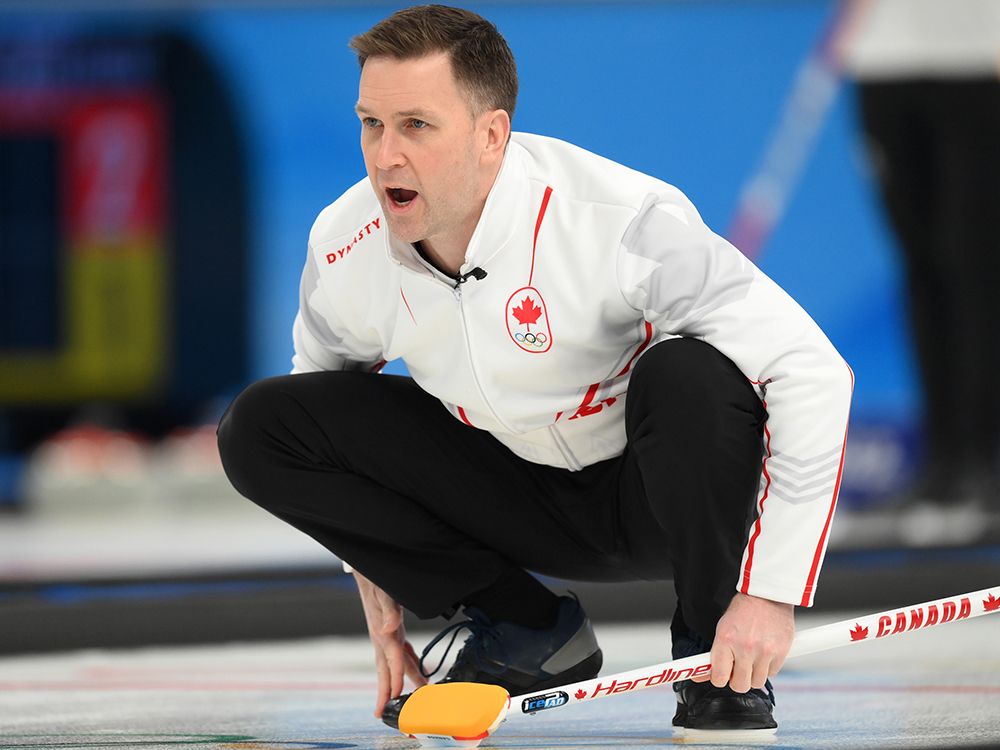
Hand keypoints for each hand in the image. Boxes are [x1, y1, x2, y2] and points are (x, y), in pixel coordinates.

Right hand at [354, 571, 427, 716]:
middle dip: (387, 692)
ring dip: (401, 680)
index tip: (397, 696)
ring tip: (412, 697)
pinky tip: (416, 669)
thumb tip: (389, 629)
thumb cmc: (376, 584)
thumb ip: (389, 612)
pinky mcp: (391, 630)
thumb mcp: (384, 594)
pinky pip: (400, 652)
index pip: (392, 660)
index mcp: (383, 633)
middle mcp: (383, 638)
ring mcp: (386, 635)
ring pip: (395, 663)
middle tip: (384, 714)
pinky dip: (408, 663)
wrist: (367, 573)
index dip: (396, 678)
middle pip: (386, 671)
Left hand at [693, 592, 793, 692]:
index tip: (721, 676)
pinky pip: (772, 673)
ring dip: (753, 674)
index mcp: (725, 639)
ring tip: (752, 657)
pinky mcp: (780, 652)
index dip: (719, 679)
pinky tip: (764, 652)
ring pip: (757, 682)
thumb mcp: (722, 629)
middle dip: (737, 680)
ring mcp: (764, 651)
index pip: (719, 677)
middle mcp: (744, 647)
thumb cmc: (743, 611)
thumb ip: (715, 654)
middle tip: (738, 668)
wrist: (767, 595)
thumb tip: (701, 674)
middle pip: (740, 685)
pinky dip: (767, 667)